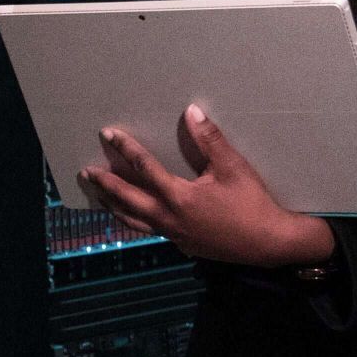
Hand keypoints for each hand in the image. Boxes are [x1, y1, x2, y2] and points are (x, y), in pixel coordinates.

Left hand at [75, 105, 337, 268]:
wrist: (270, 243)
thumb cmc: (253, 203)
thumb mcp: (233, 167)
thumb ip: (209, 140)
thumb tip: (191, 111)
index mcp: (178, 197)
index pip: (144, 168)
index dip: (125, 149)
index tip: (108, 134)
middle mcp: (169, 218)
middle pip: (127, 199)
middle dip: (105, 184)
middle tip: (86, 172)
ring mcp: (174, 234)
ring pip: (134, 221)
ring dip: (114, 206)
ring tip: (99, 197)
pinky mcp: (183, 244)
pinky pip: (150, 230)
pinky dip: (135, 221)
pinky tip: (134, 215)